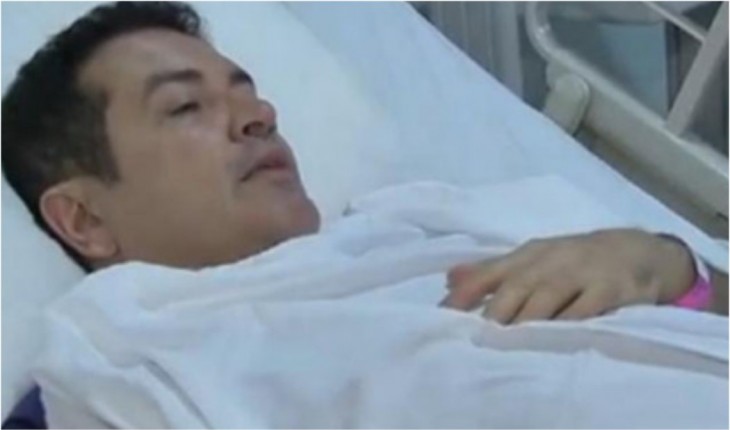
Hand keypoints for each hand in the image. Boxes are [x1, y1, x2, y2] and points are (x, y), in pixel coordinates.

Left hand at [440, 229, 695, 323]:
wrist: (636, 249)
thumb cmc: (572, 260)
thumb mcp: (531, 260)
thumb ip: (490, 272)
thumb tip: (448, 280)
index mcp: (527, 256)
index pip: (491, 273)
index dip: (467, 293)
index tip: (444, 315)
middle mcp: (550, 262)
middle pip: (517, 286)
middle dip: (496, 312)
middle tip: (478, 338)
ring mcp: (582, 273)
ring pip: (549, 297)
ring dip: (528, 320)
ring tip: (509, 344)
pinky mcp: (612, 288)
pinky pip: (589, 308)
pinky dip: (571, 323)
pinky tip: (556, 339)